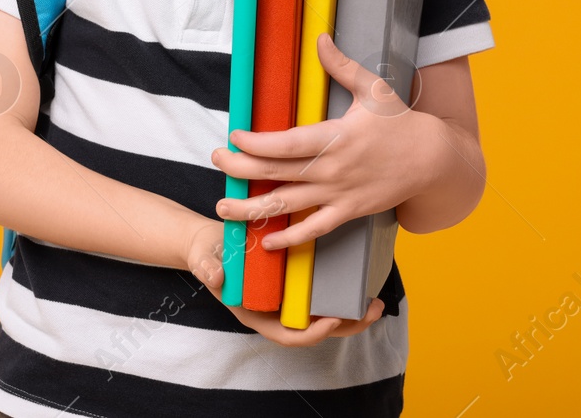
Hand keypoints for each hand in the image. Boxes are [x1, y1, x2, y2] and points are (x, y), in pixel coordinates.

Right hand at [181, 216, 384, 345]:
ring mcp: (289, 300)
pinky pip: (321, 295)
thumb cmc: (209, 256)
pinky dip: (342, 293)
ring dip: (351, 313)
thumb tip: (217, 277)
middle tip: (372, 311)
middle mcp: (277, 312)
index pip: (288, 335)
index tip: (331, 320)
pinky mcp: (297, 284)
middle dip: (346, 325)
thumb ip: (209, 270)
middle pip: (315, 329)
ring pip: (324, 315)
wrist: (211, 244)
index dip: (311, 333)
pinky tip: (360, 281)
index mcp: (258, 315)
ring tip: (376, 302)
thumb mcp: (205, 261)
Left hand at [211, 32, 439, 250]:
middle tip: (216, 160)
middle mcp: (332, 170)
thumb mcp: (374, 89)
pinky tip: (267, 243)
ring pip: (287, 206)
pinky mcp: (348, 212)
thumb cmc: (401, 122)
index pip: (286, 144)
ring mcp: (339, 195)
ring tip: (223, 209)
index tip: (233, 136)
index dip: (255, 143)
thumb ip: (342, 66)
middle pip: (276, 173)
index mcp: (336, 138)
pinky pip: (314, 230)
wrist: (434, 161)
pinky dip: (289, 239)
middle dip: (240, 169)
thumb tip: (320, 39)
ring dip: (252, 210)